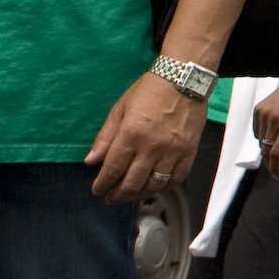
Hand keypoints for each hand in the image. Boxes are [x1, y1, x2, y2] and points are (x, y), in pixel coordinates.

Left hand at [86, 72, 209, 202]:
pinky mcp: (189, 152)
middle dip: (117, 195)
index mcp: (131, 133)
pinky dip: (163, 188)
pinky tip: (154, 187)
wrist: (184, 79)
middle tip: (110, 198)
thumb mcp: (120, 109)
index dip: (102, 184)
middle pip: (131, 183)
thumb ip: (105, 137)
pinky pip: (176, 179)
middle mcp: (152, 146)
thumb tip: (90, 161)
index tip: (97, 190)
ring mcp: (172, 151)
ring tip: (130, 195)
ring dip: (138, 195)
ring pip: (153, 185)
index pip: (112, 169)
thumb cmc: (149, 91)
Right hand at [253, 73, 278, 174]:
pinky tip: (276, 128)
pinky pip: (257, 131)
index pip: (277, 154)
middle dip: (272, 162)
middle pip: (266, 151)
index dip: (276, 168)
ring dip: (269, 147)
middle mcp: (275, 119)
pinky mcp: (258, 109)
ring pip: (260, 142)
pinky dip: (264, 135)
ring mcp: (264, 113)